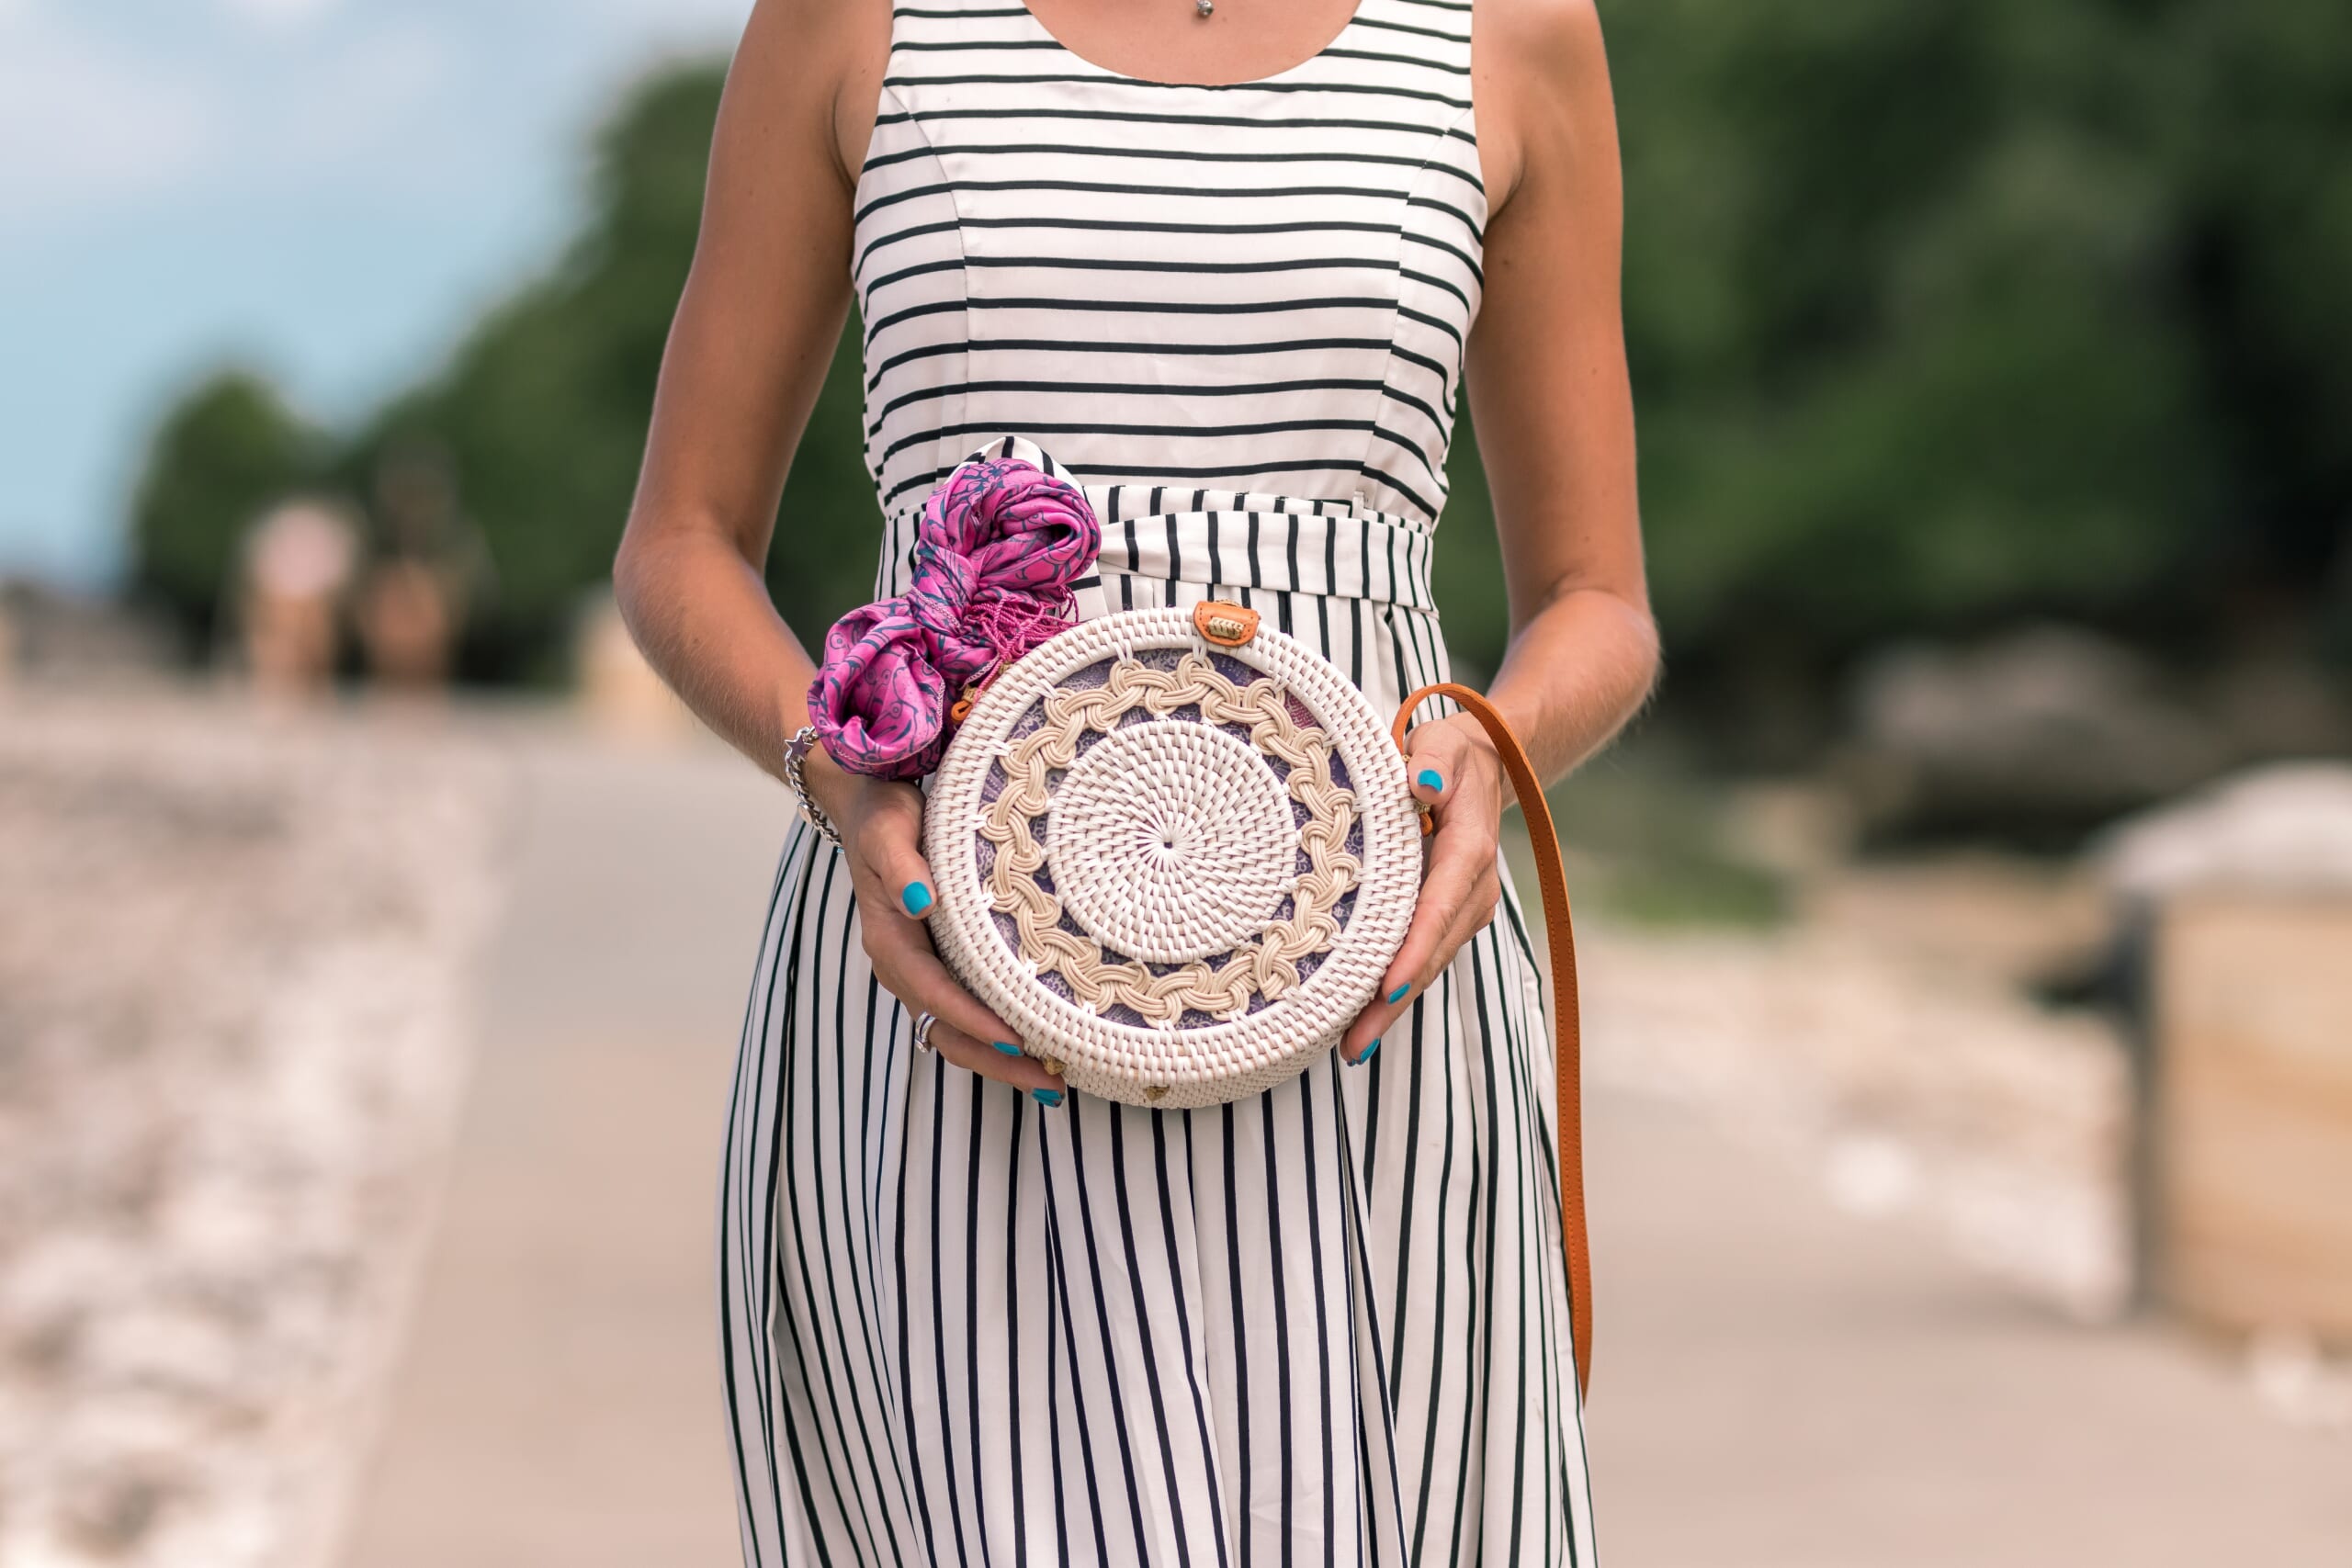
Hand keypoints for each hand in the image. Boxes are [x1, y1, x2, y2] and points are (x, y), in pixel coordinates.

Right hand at [803, 749, 1065, 1100]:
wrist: (870, 808)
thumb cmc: (884, 815)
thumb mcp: (887, 830)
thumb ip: (901, 865)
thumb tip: (922, 901)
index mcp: (889, 940)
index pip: (933, 992)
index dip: (972, 1020)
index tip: (1015, 1040)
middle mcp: (902, 966)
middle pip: (946, 1030)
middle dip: (995, 1061)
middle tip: (1051, 1084)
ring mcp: (920, 971)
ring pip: (955, 1033)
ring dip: (999, 1060)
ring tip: (1053, 1081)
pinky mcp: (938, 967)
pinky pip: (963, 1015)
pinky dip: (995, 1037)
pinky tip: (1037, 1046)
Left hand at [1338, 714, 1506, 1065]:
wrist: (1485, 765)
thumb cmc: (1450, 751)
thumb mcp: (1443, 742)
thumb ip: (1433, 760)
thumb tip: (1423, 783)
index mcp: (1468, 850)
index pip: (1440, 907)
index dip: (1414, 951)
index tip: (1387, 988)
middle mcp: (1472, 889)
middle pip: (1432, 953)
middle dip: (1394, 1002)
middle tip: (1353, 1045)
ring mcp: (1464, 909)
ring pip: (1428, 965)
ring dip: (1392, 1009)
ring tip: (1351, 1048)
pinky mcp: (1448, 917)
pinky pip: (1421, 957)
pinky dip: (1395, 990)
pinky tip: (1362, 1021)